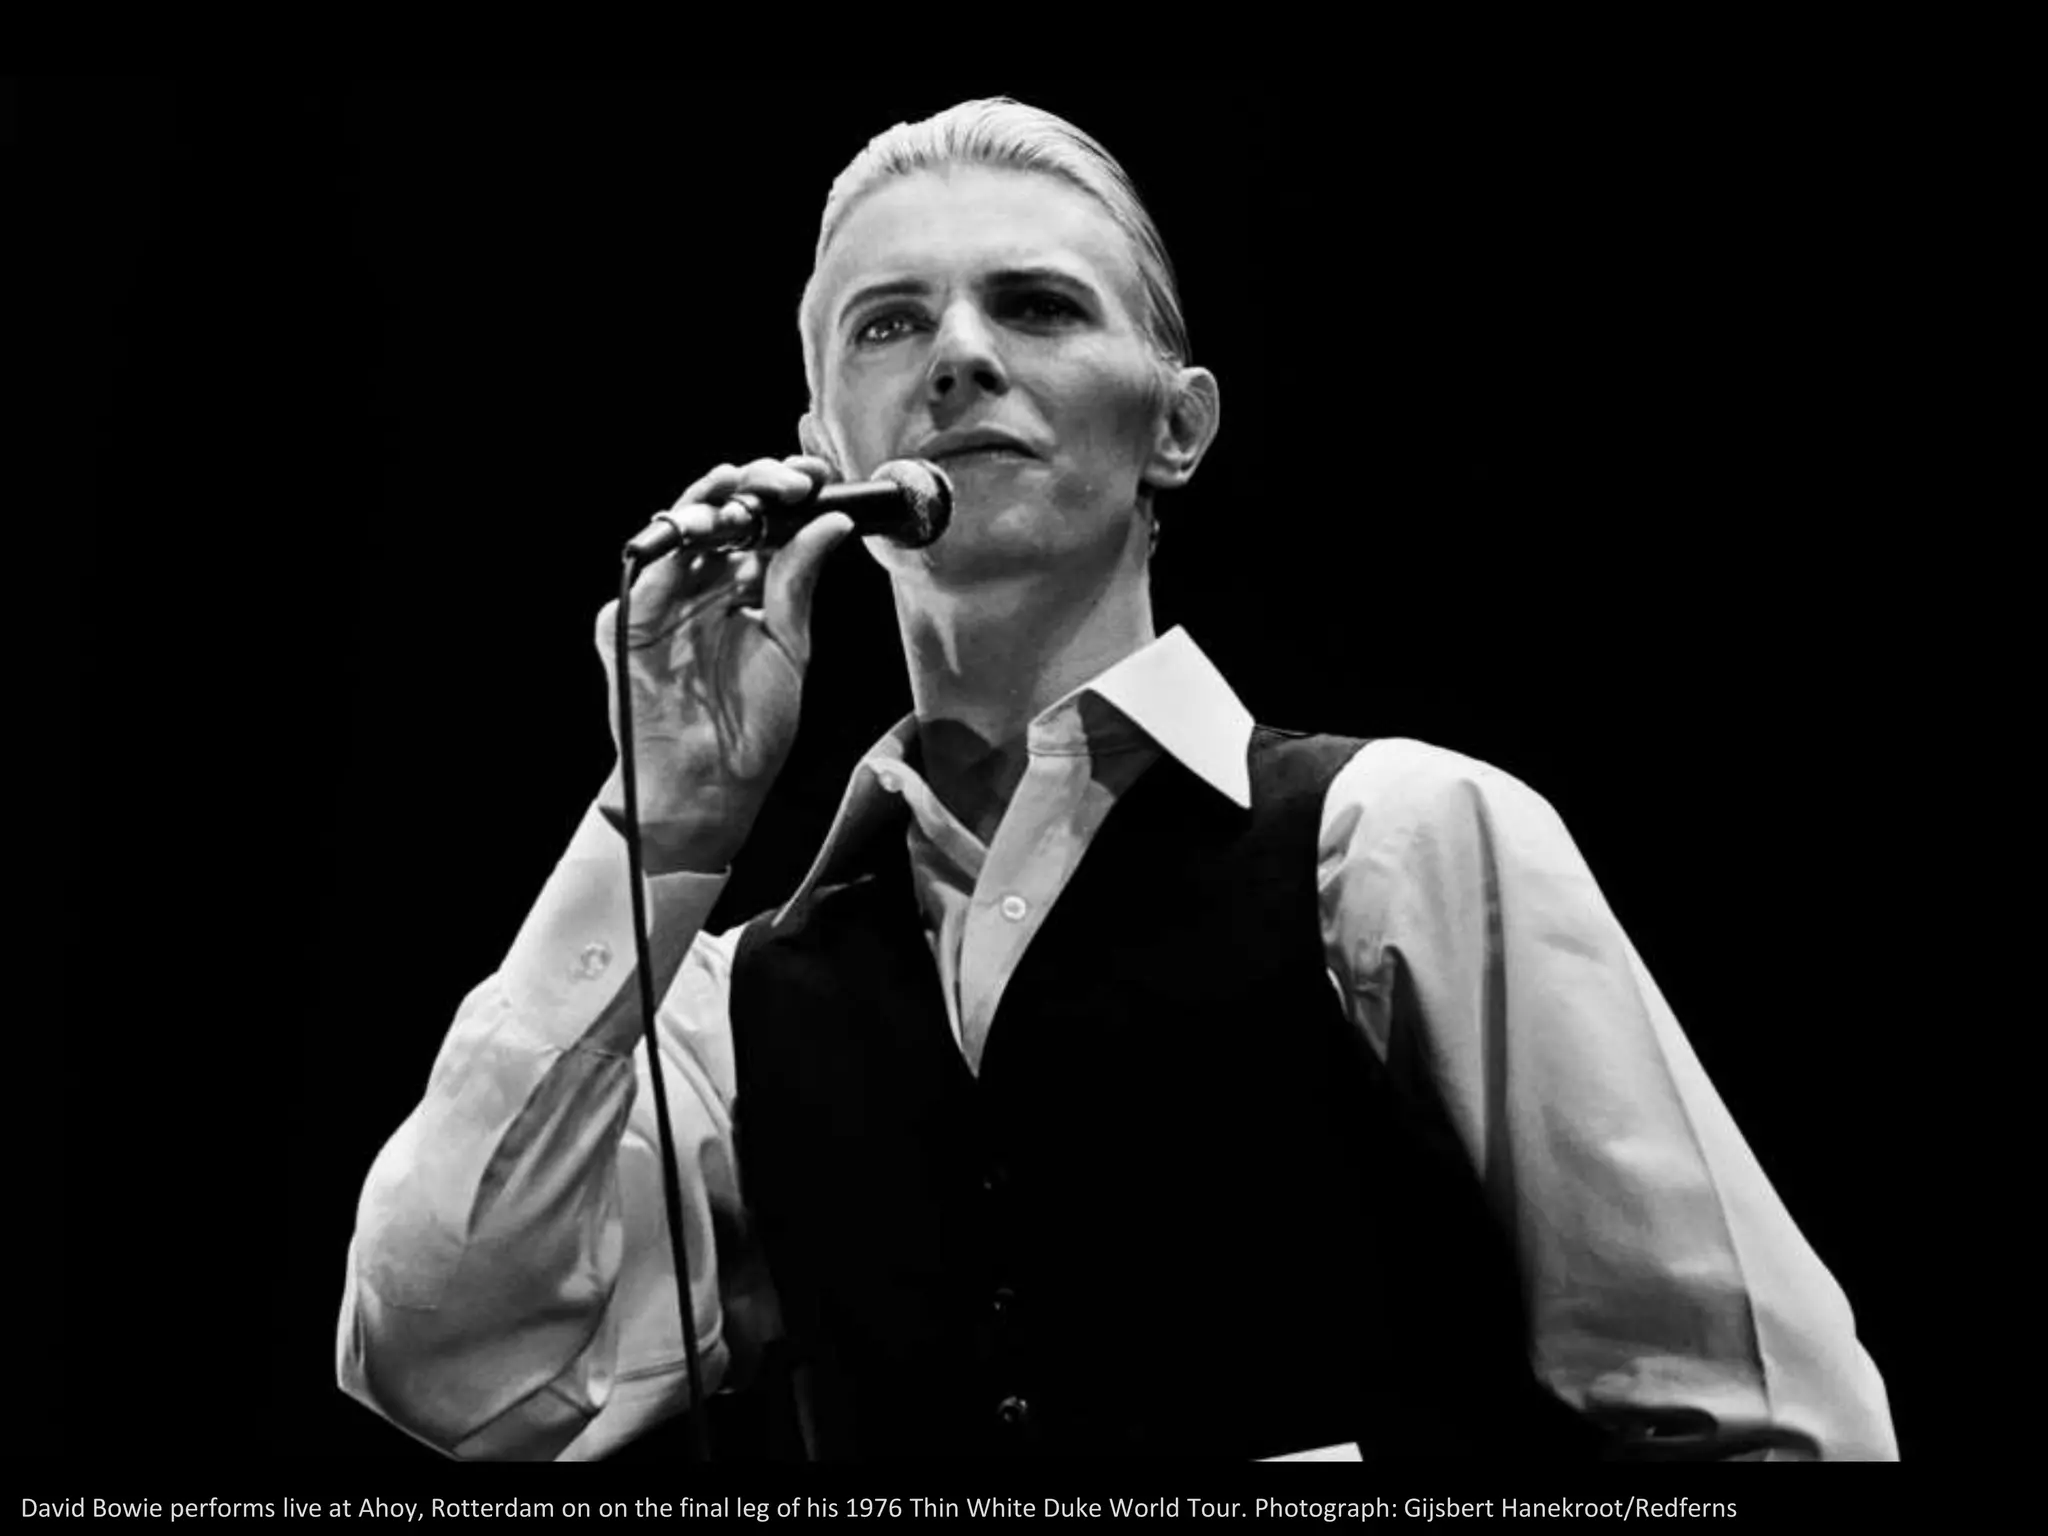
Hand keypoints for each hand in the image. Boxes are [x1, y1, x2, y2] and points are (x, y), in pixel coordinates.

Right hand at [595, 454, 855, 871]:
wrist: (711, 785)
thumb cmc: (750, 725)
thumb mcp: (788, 644)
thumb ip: (798, 581)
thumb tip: (832, 522)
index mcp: (738, 589)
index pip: (760, 524)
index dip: (786, 495)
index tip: (820, 478)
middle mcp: (699, 586)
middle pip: (723, 515)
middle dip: (756, 486)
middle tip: (791, 480)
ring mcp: (662, 600)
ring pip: (681, 531)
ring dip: (715, 503)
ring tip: (748, 486)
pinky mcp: (627, 623)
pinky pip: (648, 572)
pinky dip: (674, 543)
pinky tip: (705, 523)